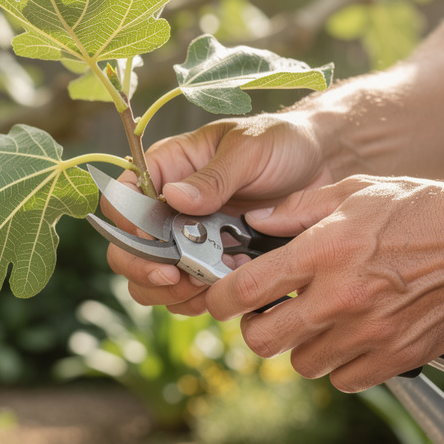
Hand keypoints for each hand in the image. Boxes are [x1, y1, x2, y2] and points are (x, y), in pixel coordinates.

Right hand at [103, 109, 331, 313]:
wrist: (323, 165)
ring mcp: (187, 240)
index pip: (120, 201)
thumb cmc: (282, 143)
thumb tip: (174, 197)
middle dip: (145, 270)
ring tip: (202, 289)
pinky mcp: (211, 263)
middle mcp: (168, 208)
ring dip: (170, 293)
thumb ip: (215, 176)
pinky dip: (198, 301)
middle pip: (127, 250)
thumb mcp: (249, 149)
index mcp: (165, 169)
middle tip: (175, 277)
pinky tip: (222, 293)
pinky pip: (188, 294)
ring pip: (152, 280)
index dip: (126, 228)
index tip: (154, 244)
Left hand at [204, 174, 443, 391]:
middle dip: (257, 328)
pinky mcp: (396, 357)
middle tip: (271, 313)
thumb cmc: (423, 209)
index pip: (244, 290)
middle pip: (262, 340)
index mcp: (324, 251)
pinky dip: (342, 364)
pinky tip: (354, 336)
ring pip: (302, 363)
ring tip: (322, 320)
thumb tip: (252, 222)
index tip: (220, 299)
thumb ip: (296, 210)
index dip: (218, 299)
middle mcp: (341, 297)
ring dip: (303, 345)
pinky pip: (343, 379)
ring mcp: (369, 333)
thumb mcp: (354, 191)